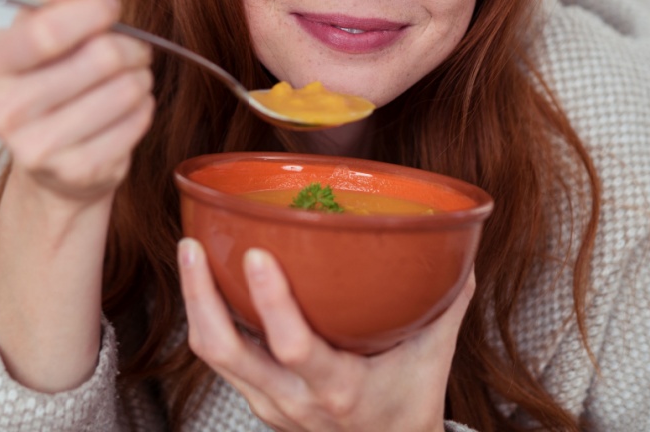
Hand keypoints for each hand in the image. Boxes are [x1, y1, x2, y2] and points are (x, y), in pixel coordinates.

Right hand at [0, 0, 154, 207]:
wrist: (49, 163)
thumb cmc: (47, 83)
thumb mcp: (37, 34)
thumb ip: (52, 1)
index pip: (47, 30)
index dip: (92, 11)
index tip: (110, 5)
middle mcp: (5, 110)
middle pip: (100, 58)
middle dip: (131, 44)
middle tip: (135, 46)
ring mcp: (39, 147)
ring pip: (126, 89)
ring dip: (140, 75)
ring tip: (132, 75)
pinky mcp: (78, 173)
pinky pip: (136, 121)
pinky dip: (144, 106)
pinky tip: (130, 106)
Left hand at [178, 238, 474, 431]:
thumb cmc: (408, 403)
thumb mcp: (432, 359)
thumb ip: (446, 303)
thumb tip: (458, 245)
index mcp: (339, 390)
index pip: (293, 348)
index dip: (271, 302)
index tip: (258, 253)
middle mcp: (293, 400)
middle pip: (226, 351)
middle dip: (201, 296)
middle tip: (193, 245)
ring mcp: (267, 402)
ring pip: (213, 354)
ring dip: (196, 302)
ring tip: (191, 251)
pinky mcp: (255, 398)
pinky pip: (220, 357)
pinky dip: (209, 316)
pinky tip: (208, 278)